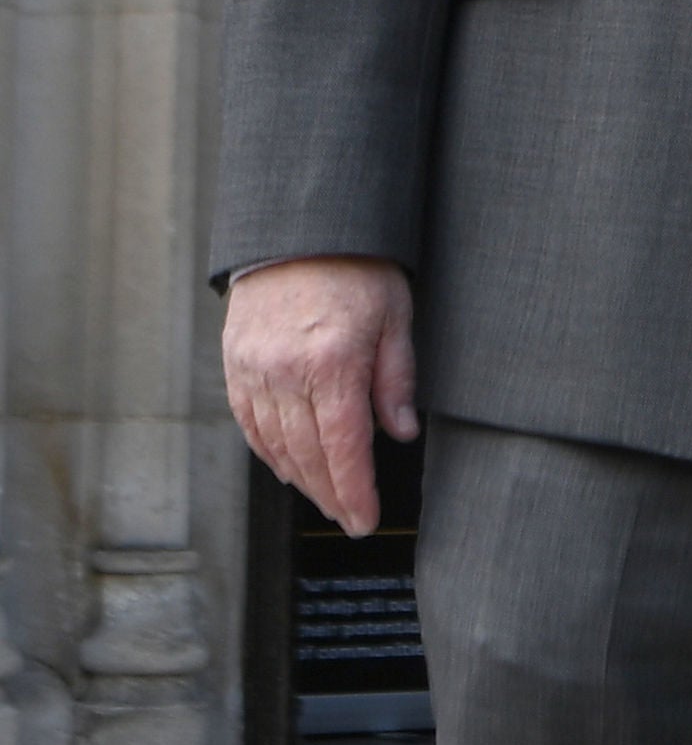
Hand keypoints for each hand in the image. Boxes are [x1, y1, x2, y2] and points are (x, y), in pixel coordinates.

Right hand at [222, 256, 416, 535]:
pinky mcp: (235, 364)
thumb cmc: (357, 265)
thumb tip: (402, 433)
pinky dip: (269, 451)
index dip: (355, 493)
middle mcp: (287, 374)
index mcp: (332, 363)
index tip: (365, 521)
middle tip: (349, 516)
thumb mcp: (396, 314)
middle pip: (308, 457)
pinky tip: (287, 464)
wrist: (302, 224)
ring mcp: (255, 371)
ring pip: (276, 447)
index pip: (343, 450)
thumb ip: (397, 379)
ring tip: (325, 496)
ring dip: (301, 479)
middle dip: (331, 495)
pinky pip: (249, 424)